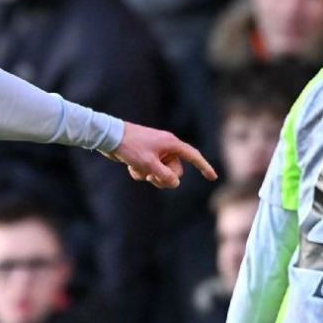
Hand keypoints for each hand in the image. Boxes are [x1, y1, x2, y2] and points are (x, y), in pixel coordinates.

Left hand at [102, 123, 216, 188]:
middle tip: (150, 178)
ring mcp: (156, 152)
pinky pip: (150, 171)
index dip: (204, 167)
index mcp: (171, 144)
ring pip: (162, 173)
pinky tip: (131, 167)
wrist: (110, 137)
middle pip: (176, 171)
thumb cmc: (130, 147)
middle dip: (164, 178)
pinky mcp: (146, 156)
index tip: (213, 177)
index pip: (193, 156)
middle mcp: (166, 147)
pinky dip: (142, 173)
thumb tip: (175, 184)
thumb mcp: (148, 164)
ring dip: (151, 176)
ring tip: (138, 170)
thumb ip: (164, 176)